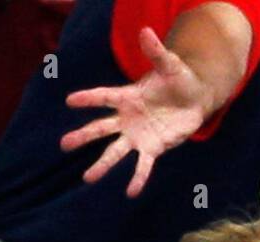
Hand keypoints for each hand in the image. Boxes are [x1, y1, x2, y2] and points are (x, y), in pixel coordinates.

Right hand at [61, 26, 211, 196]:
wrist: (195, 99)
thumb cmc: (179, 79)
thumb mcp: (169, 65)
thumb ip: (156, 52)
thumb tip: (145, 31)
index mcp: (128, 96)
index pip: (104, 97)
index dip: (88, 99)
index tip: (69, 100)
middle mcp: (127, 118)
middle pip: (101, 129)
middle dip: (83, 136)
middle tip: (64, 144)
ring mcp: (138, 136)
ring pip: (115, 152)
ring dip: (102, 165)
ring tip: (87, 178)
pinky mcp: (153, 148)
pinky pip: (143, 166)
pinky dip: (138, 179)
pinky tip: (130, 192)